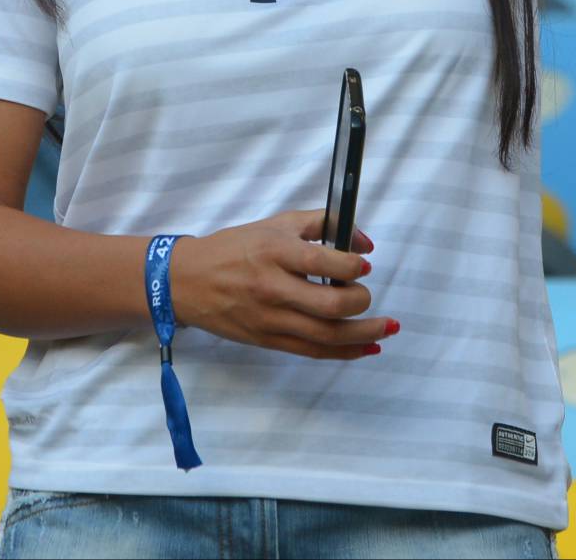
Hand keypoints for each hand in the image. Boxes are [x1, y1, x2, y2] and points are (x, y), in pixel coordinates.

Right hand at [171, 209, 396, 360]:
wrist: (187, 280)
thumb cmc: (235, 247)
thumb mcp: (276, 223)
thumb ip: (322, 223)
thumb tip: (363, 242)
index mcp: (275, 251)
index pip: (323, 261)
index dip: (352, 264)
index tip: (365, 263)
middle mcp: (273, 287)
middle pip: (330, 304)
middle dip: (361, 301)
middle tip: (367, 293)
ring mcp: (270, 318)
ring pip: (327, 335)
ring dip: (364, 334)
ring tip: (387, 328)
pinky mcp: (268, 340)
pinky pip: (313, 351)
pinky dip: (344, 352)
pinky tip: (366, 347)